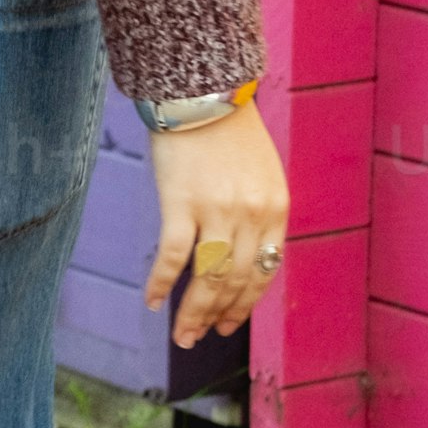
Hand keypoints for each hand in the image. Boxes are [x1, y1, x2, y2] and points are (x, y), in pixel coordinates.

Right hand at [143, 105, 290, 343]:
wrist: (202, 91)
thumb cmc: (229, 131)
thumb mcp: (262, 174)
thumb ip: (257, 213)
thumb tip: (242, 255)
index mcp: (275, 210)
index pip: (264, 271)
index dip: (245, 303)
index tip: (228, 323)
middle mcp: (251, 215)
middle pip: (236, 281)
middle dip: (218, 315)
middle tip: (200, 337)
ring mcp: (217, 211)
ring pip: (208, 277)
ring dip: (193, 312)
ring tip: (182, 335)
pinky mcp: (181, 203)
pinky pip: (173, 256)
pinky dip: (161, 282)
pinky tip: (152, 301)